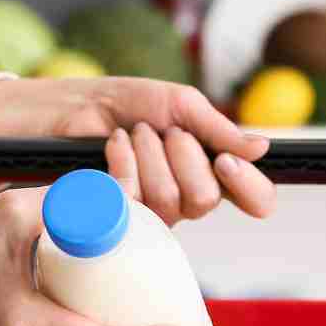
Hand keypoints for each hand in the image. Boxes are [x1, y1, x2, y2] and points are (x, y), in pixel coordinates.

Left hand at [0, 77, 275, 224]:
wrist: (65, 109)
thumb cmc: (121, 104)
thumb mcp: (175, 104)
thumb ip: (215, 128)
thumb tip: (261, 148)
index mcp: (209, 171)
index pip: (253, 199)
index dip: (250, 188)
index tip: (227, 162)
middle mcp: (186, 198)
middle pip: (207, 199)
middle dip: (182, 155)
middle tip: (160, 131)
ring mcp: (152, 215)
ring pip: (172, 203)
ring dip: (150, 156)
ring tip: (131, 134)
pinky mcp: (118, 221)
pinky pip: (136, 203)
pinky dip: (125, 163)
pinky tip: (113, 146)